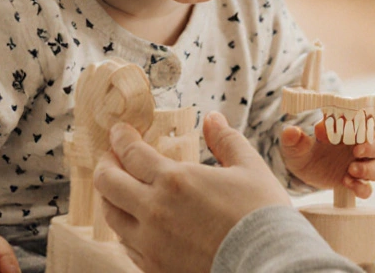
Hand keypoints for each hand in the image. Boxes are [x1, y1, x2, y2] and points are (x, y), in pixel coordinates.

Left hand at [95, 112, 293, 272]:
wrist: (268, 263)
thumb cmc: (261, 214)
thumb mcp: (249, 167)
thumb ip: (226, 140)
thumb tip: (212, 118)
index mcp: (174, 181)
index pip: (131, 153)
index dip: (121, 138)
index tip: (120, 131)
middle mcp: (154, 212)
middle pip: (108, 183)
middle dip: (106, 164)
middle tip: (112, 156)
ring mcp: (150, 244)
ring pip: (112, 216)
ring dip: (112, 197)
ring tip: (121, 188)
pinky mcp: (155, 269)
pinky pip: (127, 245)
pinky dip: (126, 228)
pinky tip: (137, 222)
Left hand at [281, 119, 374, 197]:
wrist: (303, 173)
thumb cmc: (302, 150)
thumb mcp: (293, 145)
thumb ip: (293, 139)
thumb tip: (291, 131)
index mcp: (348, 128)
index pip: (366, 119)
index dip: (365, 121)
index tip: (353, 125)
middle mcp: (359, 145)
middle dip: (373, 146)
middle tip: (357, 151)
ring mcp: (361, 165)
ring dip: (370, 169)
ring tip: (350, 170)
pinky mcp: (357, 183)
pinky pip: (369, 188)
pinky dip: (362, 188)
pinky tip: (347, 184)